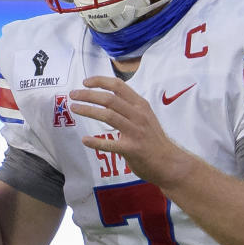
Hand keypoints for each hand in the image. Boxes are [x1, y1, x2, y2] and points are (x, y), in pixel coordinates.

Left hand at [68, 76, 192, 187]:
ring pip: (108, 115)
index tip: (85, 82)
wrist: (170, 163)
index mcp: (141, 105)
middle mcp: (139, 115)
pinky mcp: (132, 149)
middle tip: (73, 95)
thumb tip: (108, 99)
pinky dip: (96, 142)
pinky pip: (111, 144)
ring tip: (75, 108)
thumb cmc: (154, 140)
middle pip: (110, 99)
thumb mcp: (146, 118)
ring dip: (88, 110)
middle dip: (88, 95)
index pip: (118, 86)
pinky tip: (85, 140)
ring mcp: (136, 132)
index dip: (100, 81)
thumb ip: (129, 108)